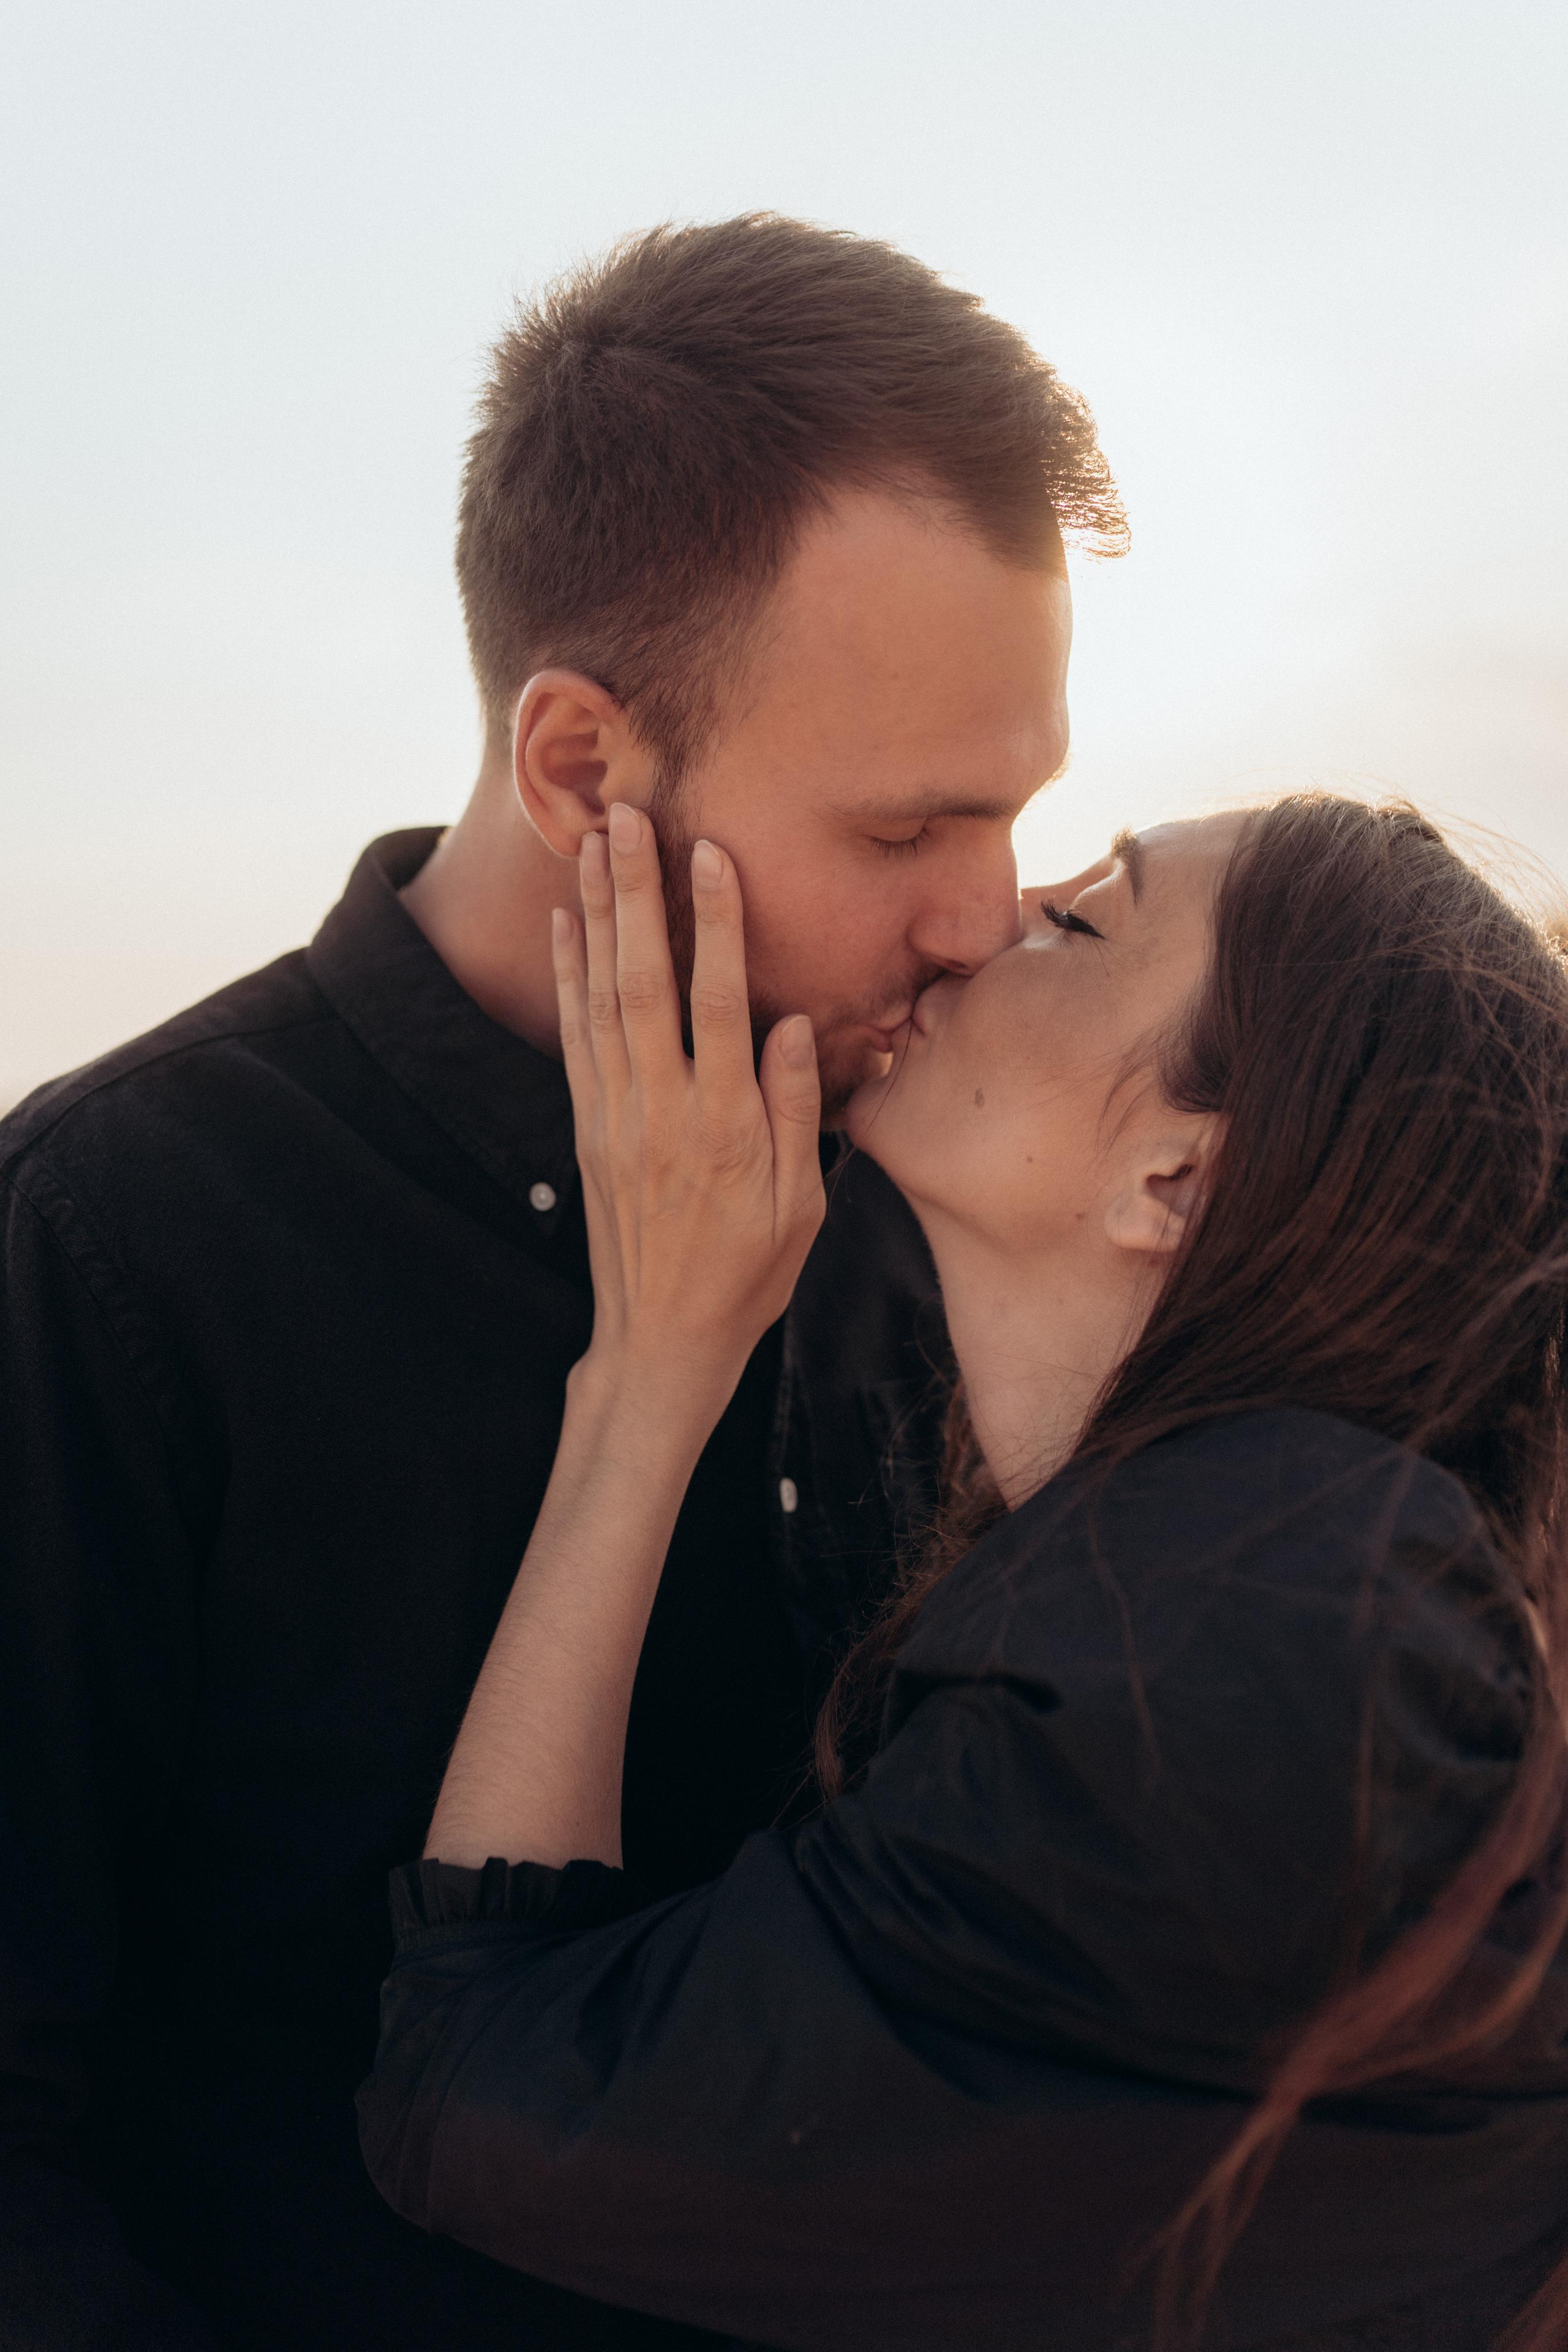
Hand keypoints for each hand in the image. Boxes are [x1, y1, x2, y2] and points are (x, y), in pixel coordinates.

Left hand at [552, 803, 824, 1425]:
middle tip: (629, 817)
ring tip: (595, 842)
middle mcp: (661, 1110)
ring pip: (601, 998)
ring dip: (598, 916)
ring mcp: (615, 1116)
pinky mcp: (587, 1127)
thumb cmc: (747, 1276)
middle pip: (644, 982)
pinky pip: (574, 1036)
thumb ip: (798, 1112)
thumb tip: (799, 1024)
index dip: (716, 925)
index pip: (718, 1005)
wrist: (661, 1340)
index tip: (712, 854)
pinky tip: (568, 923)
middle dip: (637, 894)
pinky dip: (568, 975)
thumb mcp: (800, 1206)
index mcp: (725, 1126)